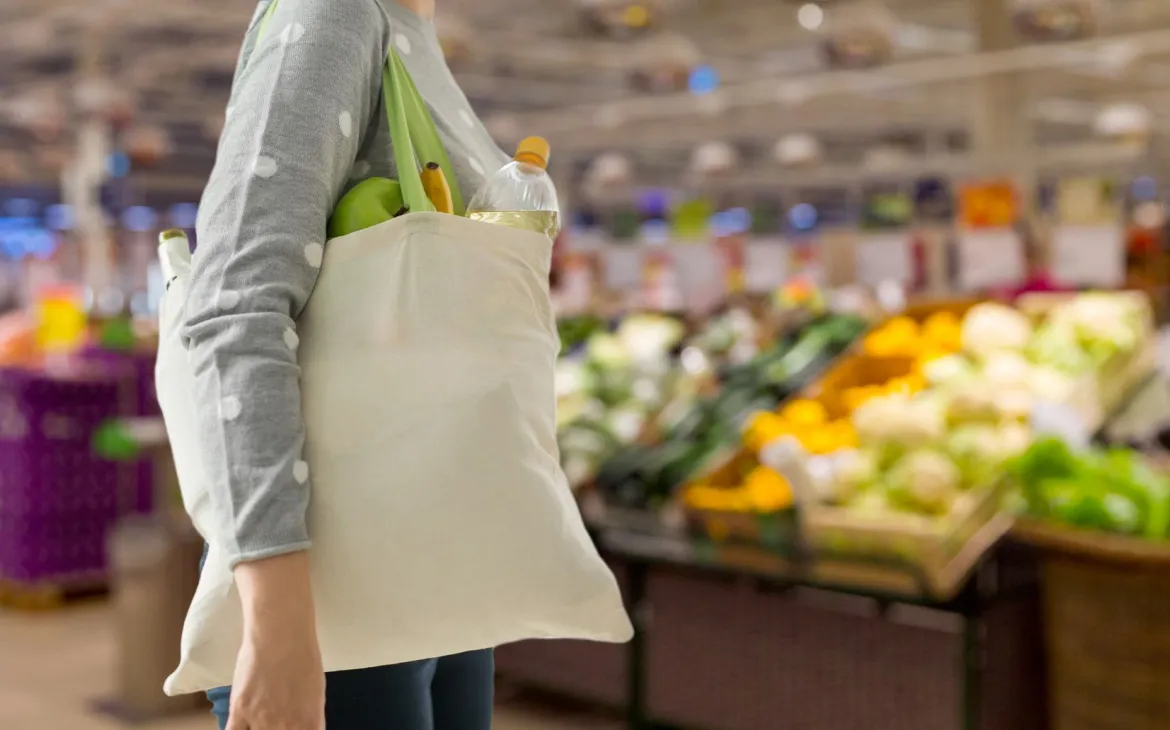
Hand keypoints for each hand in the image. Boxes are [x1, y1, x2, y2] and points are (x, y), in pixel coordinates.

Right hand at [227, 553, 324, 729]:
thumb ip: (308, 718)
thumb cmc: (304, 656)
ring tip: (257, 718)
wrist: (282, 633)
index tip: (288, 728)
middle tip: (271, 722)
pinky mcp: (240, 711)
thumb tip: (302, 727)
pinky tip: (239, 726)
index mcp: (311, 723)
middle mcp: (287, 728)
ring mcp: (263, 721)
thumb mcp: (316, 693)